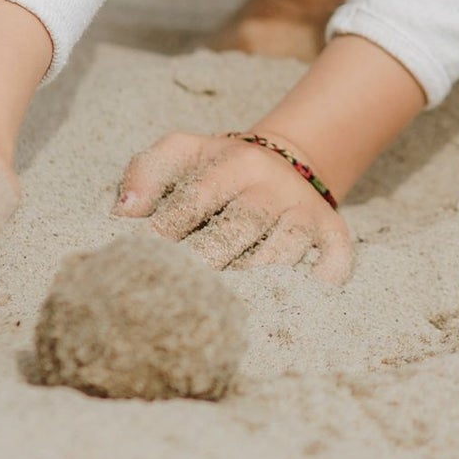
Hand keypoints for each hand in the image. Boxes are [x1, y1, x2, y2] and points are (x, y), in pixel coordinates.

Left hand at [113, 132, 353, 282]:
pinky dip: (323, 281)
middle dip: (210, 257)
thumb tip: (123, 212)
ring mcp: (304, 211)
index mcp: (234, 164)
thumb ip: (147, 171)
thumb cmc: (221, 168)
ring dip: (258, 275)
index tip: (142, 256)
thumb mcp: (184, 152)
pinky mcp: (332, 232)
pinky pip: (335, 259)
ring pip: (286, 246)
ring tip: (229, 306)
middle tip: (181, 289)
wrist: (290, 158)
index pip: (199, 195)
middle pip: (242, 223)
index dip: (169, 227)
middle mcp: (272, 186)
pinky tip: (298, 301)